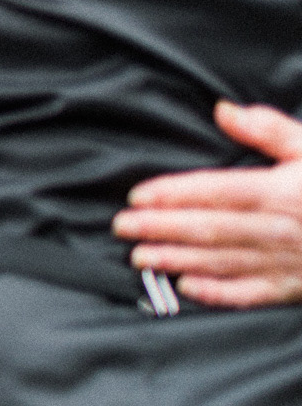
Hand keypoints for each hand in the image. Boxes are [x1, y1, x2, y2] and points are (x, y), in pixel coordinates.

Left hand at [115, 101, 301, 307]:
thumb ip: (269, 130)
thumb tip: (223, 110)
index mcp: (282, 192)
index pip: (216, 192)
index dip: (173, 194)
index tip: (138, 196)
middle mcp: (281, 229)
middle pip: (210, 229)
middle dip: (161, 229)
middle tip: (122, 228)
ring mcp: (288, 262)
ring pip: (223, 261)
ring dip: (177, 260)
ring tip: (140, 257)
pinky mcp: (297, 287)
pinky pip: (252, 294)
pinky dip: (218, 293)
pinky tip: (187, 288)